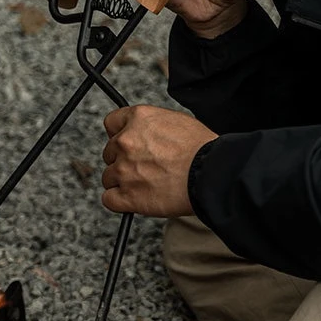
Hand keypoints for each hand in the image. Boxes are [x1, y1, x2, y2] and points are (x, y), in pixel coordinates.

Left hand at [101, 105, 217, 215]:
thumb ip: (151, 127)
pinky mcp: (127, 195)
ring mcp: (123, 169)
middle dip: (123, 160)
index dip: (119, 135)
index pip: (111, 123)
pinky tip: (134, 200)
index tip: (125, 143)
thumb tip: (145, 134)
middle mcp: (126, 142)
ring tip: (145, 185)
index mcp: (138, 119)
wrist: (212, 174)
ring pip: (108, 177)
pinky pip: (109, 199)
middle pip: (109, 152)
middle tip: (144, 168)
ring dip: (123, 182)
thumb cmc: (203, 149)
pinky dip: (119, 201)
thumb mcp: (176, 121)